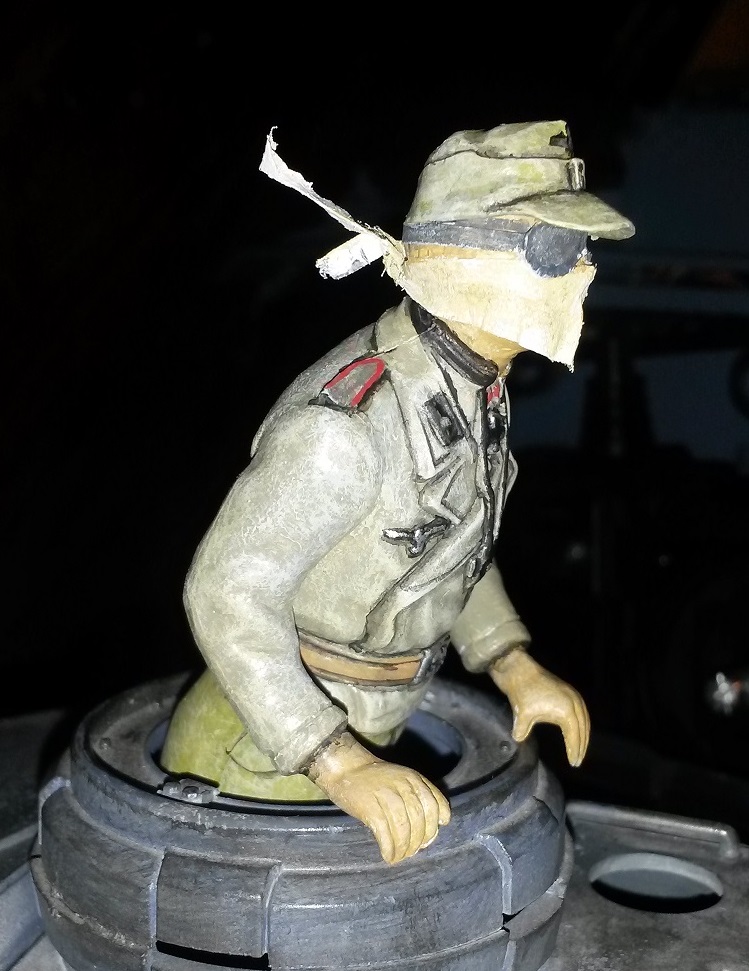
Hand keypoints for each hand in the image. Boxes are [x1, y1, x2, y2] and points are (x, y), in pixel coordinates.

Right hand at [308, 732, 450, 863]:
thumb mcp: (402, 778)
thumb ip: (418, 795)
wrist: (346, 768)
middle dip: (418, 841)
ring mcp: (386, 796)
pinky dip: (389, 849)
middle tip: (412, 852)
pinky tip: (388, 856)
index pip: (434, 804)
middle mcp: (403, 786)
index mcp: (413, 778)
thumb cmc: (375, 778)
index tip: (428, 839)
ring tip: (400, 856)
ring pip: (403, 830)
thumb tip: (434, 826)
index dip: (434, 825)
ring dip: (404, 849)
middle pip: (419, 821)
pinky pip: (385, 834)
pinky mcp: (370, 808)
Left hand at [488, 647, 589, 765]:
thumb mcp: (522, 715)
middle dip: (581, 745)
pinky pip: (580, 710)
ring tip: (579, 748)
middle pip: (583, 728)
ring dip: (583, 734)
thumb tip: (518, 740)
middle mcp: (574, 702)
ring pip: (584, 719)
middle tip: (577, 760)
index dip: (575, 750)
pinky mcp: (568, 690)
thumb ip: (521, 731)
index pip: (574, 736)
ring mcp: (572, 694)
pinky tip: (575, 730)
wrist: (519, 668)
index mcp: (566, 710)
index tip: (574, 763)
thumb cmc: (521, 691)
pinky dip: (580, 722)